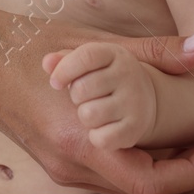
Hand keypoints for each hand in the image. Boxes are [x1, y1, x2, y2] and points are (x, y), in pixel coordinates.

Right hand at [0, 7, 193, 193]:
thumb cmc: (29, 44)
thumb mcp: (98, 45)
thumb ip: (159, 52)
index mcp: (83, 144)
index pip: (157, 183)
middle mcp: (72, 166)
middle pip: (150, 188)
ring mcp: (62, 168)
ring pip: (131, 182)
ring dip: (171, 161)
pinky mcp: (57, 160)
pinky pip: (110, 171)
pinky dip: (143, 155)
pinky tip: (161, 127)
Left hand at [40, 43, 157, 150]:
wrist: (146, 100)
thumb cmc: (105, 79)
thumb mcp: (89, 64)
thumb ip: (65, 60)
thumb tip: (47, 62)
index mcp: (114, 54)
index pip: (86, 56)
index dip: (64, 70)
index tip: (55, 83)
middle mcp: (128, 75)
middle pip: (81, 89)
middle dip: (75, 97)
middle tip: (85, 98)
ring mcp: (135, 102)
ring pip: (88, 115)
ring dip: (85, 117)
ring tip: (96, 111)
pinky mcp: (135, 128)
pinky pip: (101, 138)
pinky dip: (96, 137)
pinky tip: (104, 128)